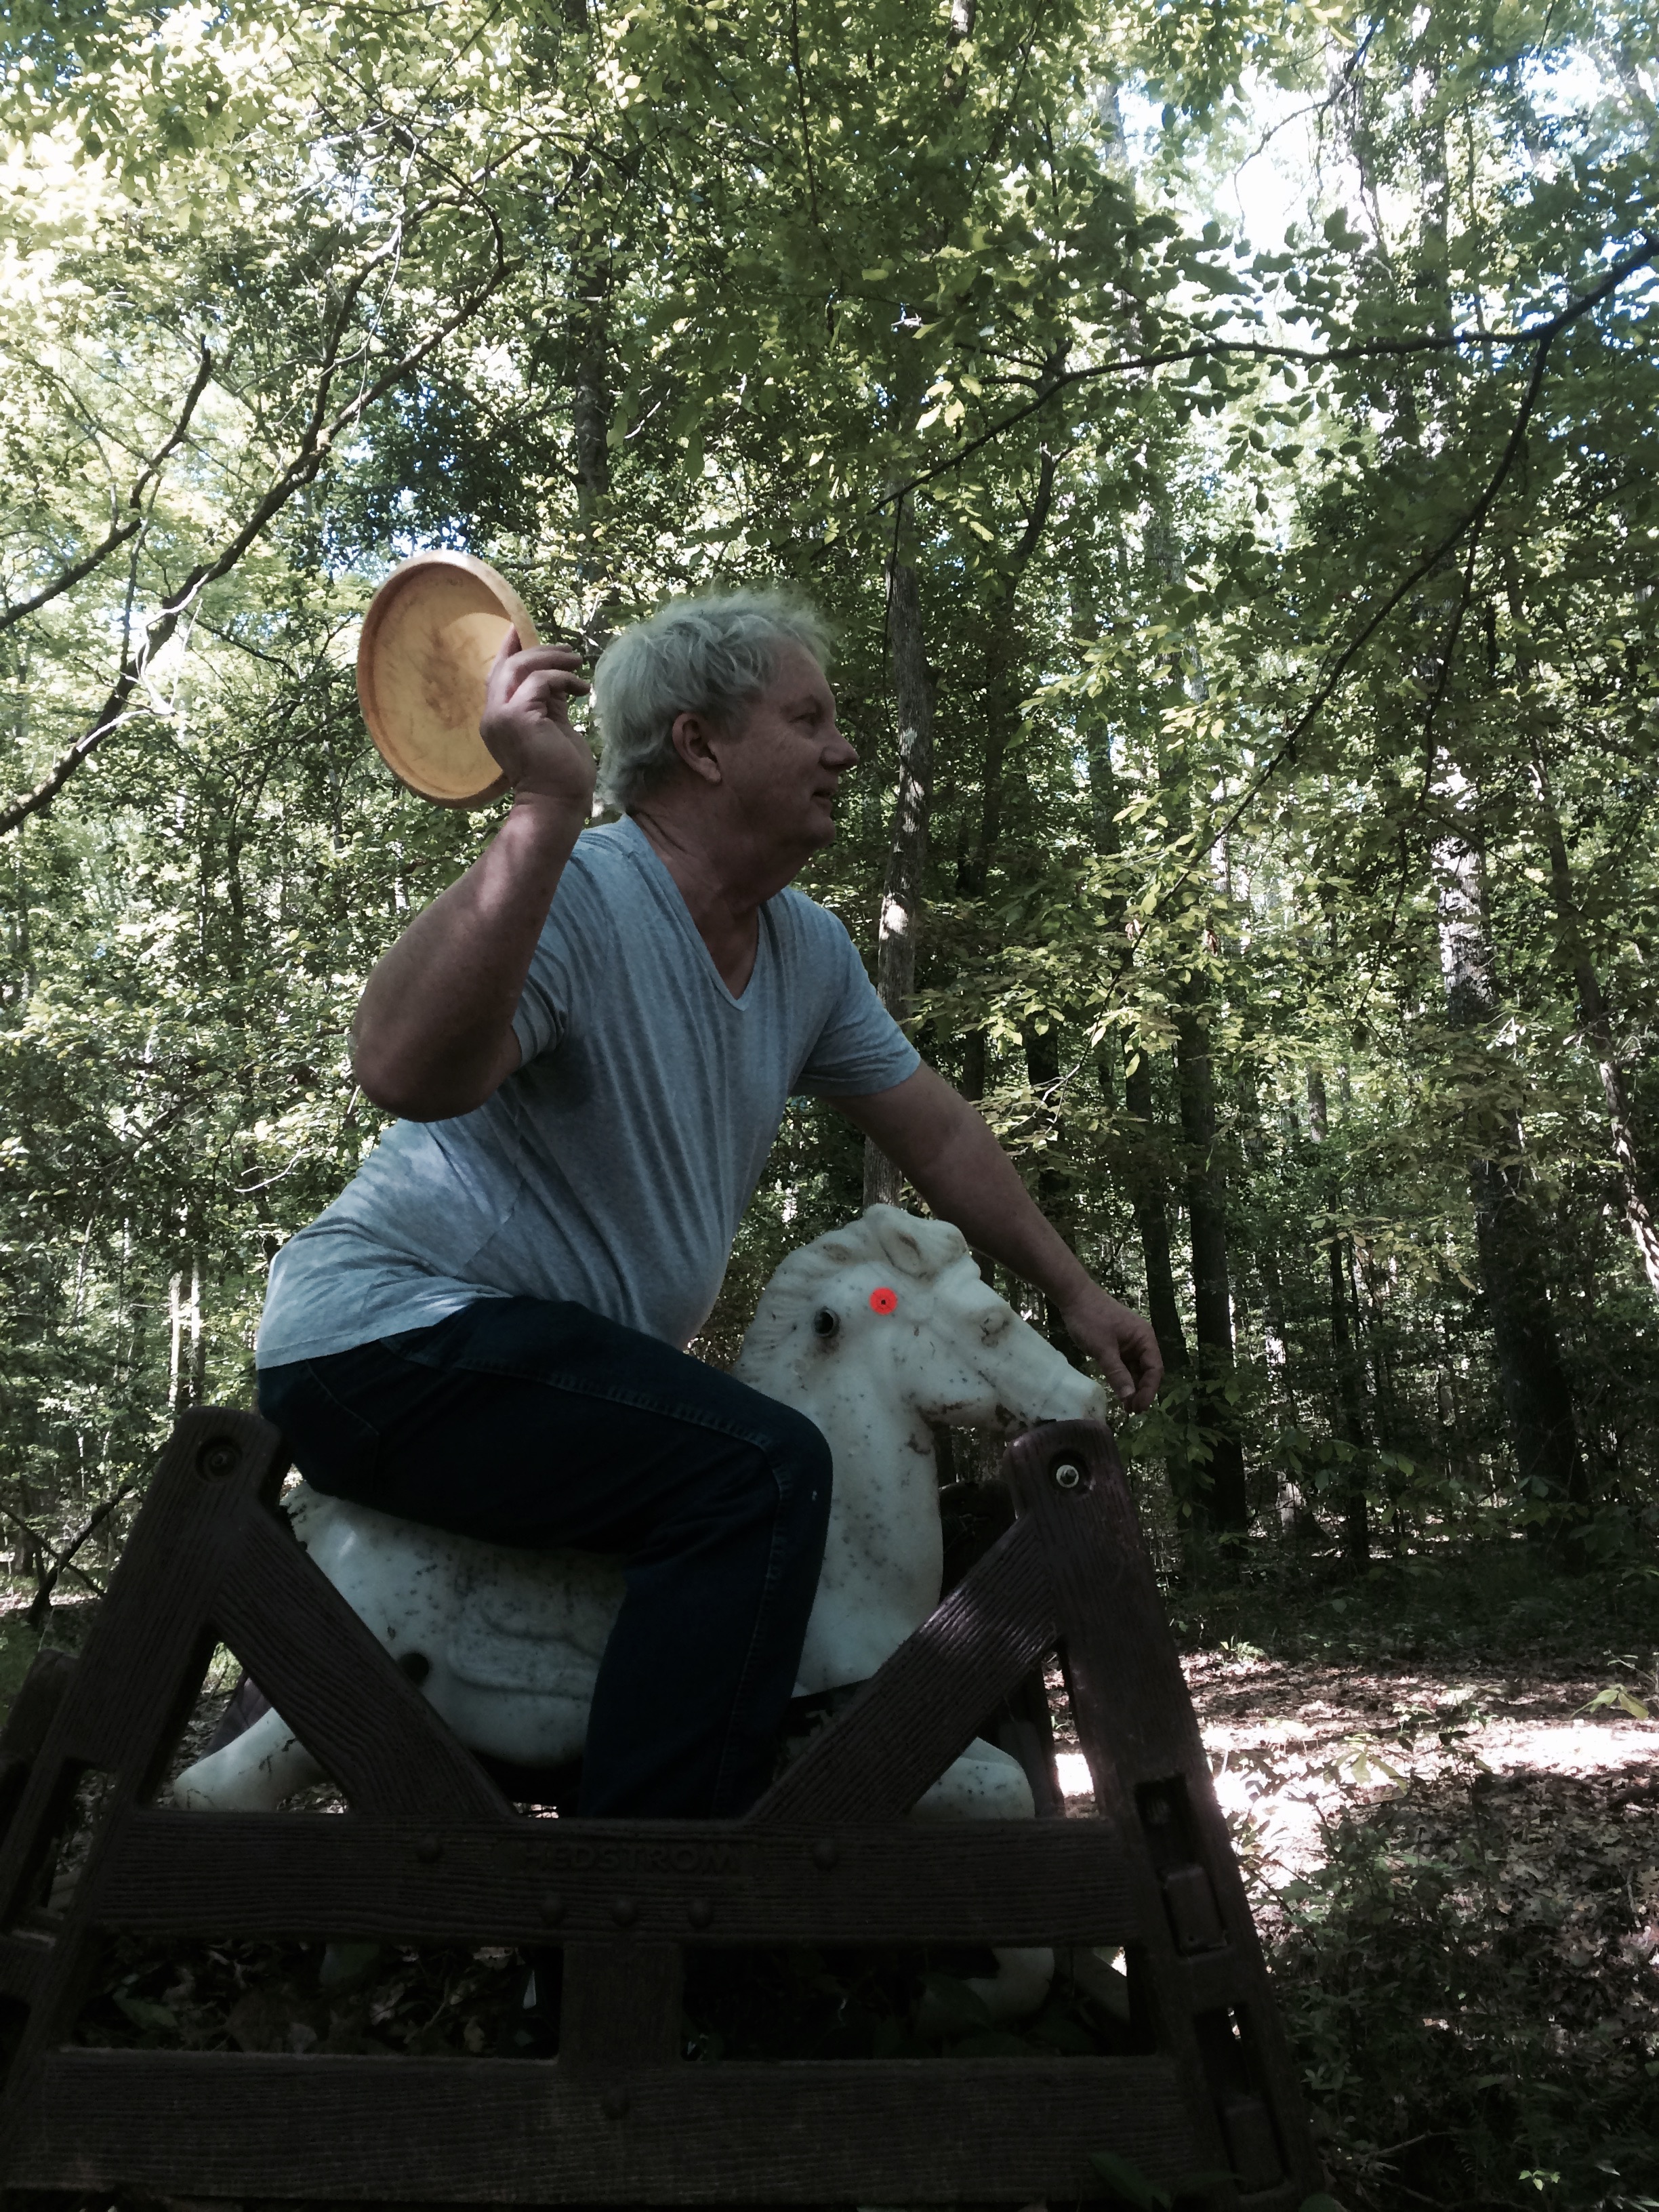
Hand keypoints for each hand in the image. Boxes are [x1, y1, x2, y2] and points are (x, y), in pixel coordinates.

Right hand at [479, 627, 594, 812]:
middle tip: (568, 651)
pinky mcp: (517, 718)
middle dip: (538, 650)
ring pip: (520, 667)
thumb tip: (557, 676)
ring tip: (578, 662)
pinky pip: (539, 682)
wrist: (558, 804)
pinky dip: (562, 678)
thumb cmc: (560, 773)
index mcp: (498, 720)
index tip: (519, 629)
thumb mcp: (554, 727)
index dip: (508, 649)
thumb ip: (549, 702)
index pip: (497, 675)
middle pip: (507, 665)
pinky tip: (581, 689)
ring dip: (552, 659)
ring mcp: (501, 717)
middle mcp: (493, 717)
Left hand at [1057, 1283, 1163, 1412]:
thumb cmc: (1090, 1319)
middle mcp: (1142, 1341)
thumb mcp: (1103, 1349)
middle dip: (1141, 1391)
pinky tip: (1119, 1392)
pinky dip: (1123, 1378)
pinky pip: (1125, 1365)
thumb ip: (1117, 1373)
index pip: (1155, 1369)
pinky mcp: (1118, 1345)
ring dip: (1132, 1387)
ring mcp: (1130, 1343)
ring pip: (1136, 1370)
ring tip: (1126, 1407)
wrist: (1073, 1296)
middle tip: (1131, 1411)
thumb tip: (1129, 1398)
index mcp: (1145, 1338)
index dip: (1149, 1390)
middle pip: (1148, 1371)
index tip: (1139, 1407)